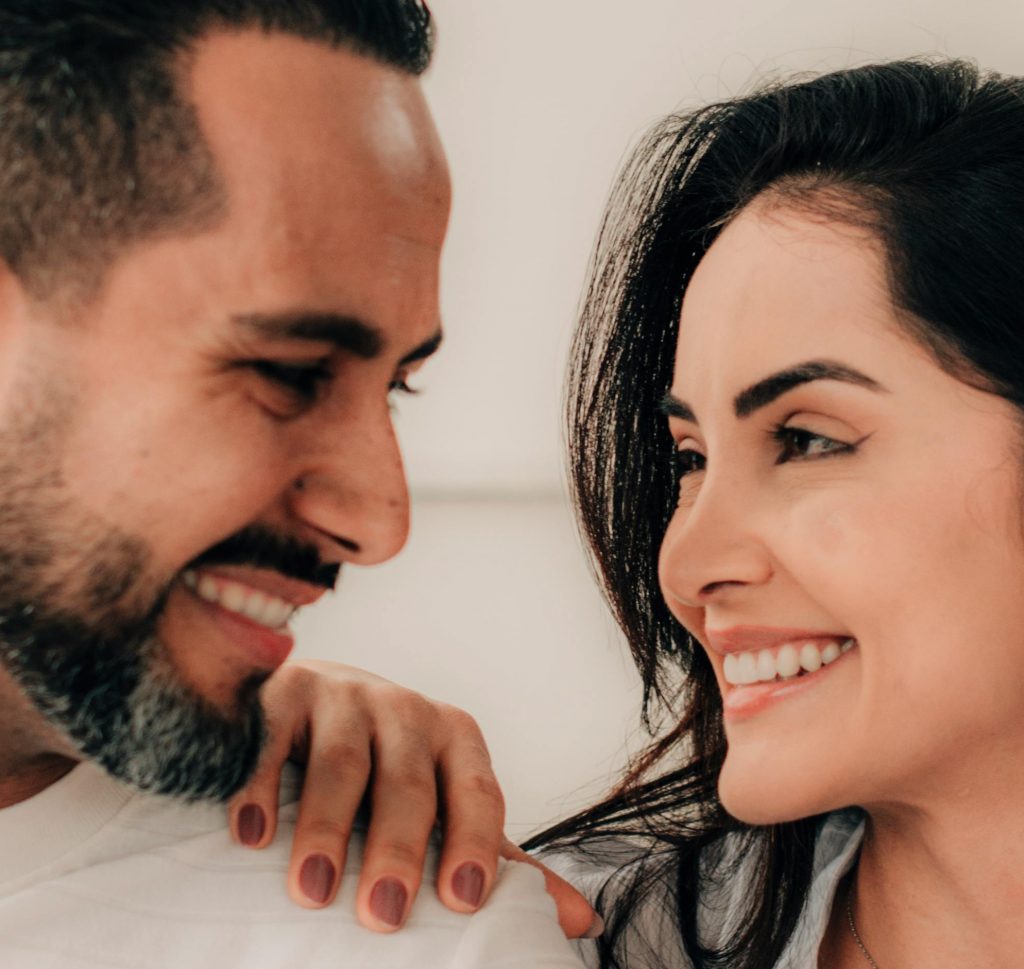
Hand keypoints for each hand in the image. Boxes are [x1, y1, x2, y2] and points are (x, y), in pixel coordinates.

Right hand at [226, 660, 599, 937]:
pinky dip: (260, 782)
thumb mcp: (446, 804)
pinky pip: (273, 737)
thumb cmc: (389, 768)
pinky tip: (250, 833)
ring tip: (312, 888)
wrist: (319, 696)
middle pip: (407, 782)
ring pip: (342, 761)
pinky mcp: (284, 692)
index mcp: (454, 738)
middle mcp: (404, 710)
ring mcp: (343, 696)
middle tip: (383, 914)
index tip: (462, 903)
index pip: (475, 791)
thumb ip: (497, 858)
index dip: (473, 844)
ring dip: (325, 826)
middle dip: (397, 848)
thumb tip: (581, 919)